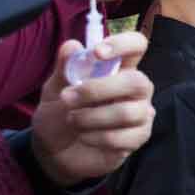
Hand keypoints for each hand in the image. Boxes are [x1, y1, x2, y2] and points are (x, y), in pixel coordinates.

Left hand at [32, 36, 153, 185]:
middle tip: (67, 98)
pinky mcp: (138, 137)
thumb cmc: (60, 113)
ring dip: (91, 117)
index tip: (97, 53)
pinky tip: (84, 136)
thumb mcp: (54, 88)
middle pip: (137, 81)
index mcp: (119, 68)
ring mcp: (140, 113)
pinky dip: (96, 137)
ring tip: (72, 121)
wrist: (55, 150)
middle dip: (98, 90)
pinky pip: (123, 137)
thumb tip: (72, 45)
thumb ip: (65, 67)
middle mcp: (135, 89)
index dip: (123, 44)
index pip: (136, 45)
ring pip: (128, 113)